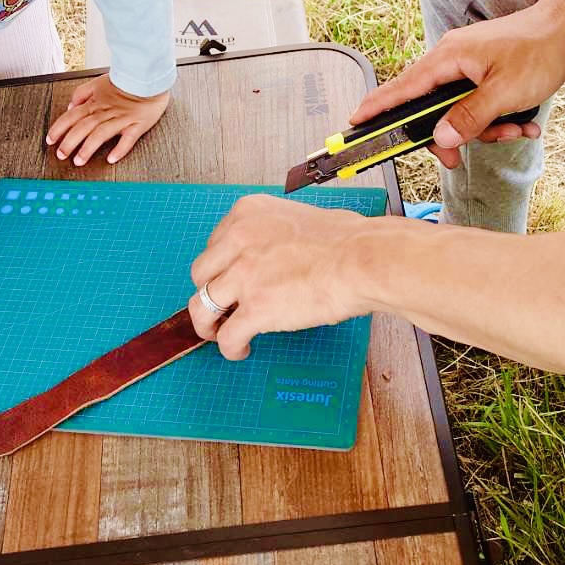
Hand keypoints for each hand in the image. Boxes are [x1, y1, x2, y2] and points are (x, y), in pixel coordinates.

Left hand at [46, 75, 169, 166]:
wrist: (148, 78)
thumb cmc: (125, 82)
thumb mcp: (98, 83)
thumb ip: (81, 94)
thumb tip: (70, 107)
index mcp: (95, 103)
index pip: (72, 116)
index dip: (59, 128)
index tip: (50, 140)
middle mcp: (106, 112)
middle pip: (83, 127)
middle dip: (70, 142)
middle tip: (61, 155)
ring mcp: (121, 119)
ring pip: (101, 134)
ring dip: (88, 148)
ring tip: (79, 160)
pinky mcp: (136, 125)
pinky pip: (128, 139)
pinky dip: (120, 149)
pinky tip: (112, 158)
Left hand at [187, 195, 376, 359]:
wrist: (362, 259)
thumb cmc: (346, 241)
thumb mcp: (296, 219)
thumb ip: (272, 235)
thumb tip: (270, 257)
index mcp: (247, 214)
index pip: (215, 245)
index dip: (221, 269)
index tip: (229, 281)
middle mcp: (238, 239)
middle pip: (201, 274)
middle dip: (210, 293)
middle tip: (222, 308)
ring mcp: (243, 274)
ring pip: (202, 306)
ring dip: (208, 324)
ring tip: (219, 334)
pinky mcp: (255, 308)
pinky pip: (227, 335)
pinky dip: (230, 347)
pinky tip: (241, 349)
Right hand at [351, 8, 564, 168]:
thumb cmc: (540, 50)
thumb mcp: (503, 93)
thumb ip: (468, 118)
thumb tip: (440, 138)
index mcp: (447, 58)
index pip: (401, 88)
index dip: (376, 108)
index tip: (355, 124)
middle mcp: (451, 60)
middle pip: (431, 109)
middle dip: (452, 135)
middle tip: (460, 159)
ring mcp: (468, 66)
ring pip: (460, 111)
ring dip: (486, 129)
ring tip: (516, 130)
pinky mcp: (485, 71)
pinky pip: (479, 104)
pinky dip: (498, 117)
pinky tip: (523, 122)